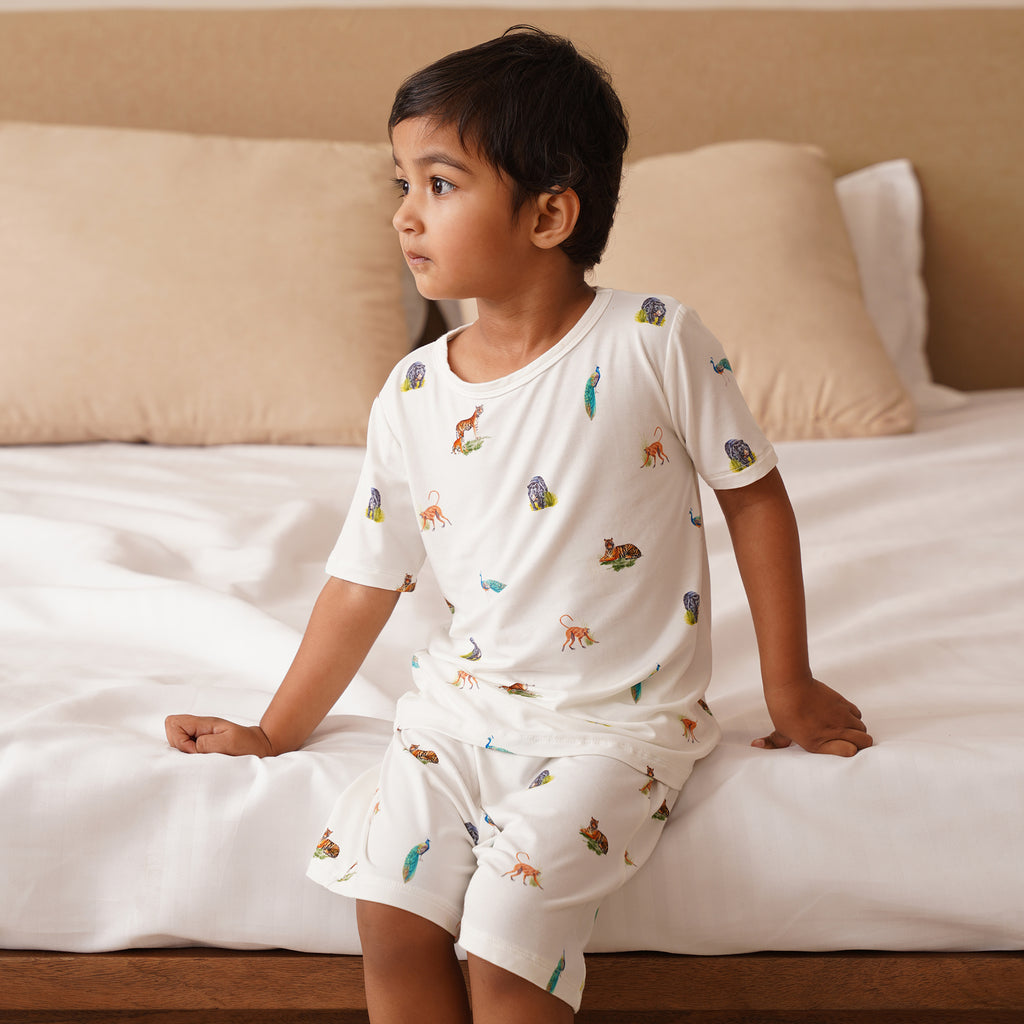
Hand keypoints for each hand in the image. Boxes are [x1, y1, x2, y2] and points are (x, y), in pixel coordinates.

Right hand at [165, 715, 275, 756]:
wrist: (261, 747)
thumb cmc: (248, 744)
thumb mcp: (230, 743)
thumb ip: (208, 743)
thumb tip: (191, 746)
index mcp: (203, 723)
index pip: (174, 723)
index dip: (178, 739)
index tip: (194, 750)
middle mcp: (198, 728)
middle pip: (171, 729)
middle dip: (178, 745)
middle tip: (197, 754)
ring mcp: (199, 736)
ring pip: (175, 741)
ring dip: (184, 752)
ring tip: (203, 756)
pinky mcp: (201, 745)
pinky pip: (184, 749)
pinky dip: (189, 756)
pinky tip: (204, 759)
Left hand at [754, 676, 871, 756]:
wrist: (789, 685)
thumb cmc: (783, 709)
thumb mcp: (780, 729)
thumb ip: (777, 741)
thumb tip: (756, 744)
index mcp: (818, 743)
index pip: (850, 752)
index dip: (850, 753)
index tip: (845, 751)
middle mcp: (834, 731)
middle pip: (865, 741)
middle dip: (861, 744)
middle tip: (849, 742)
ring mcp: (841, 717)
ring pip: (862, 727)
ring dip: (856, 730)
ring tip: (844, 729)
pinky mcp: (843, 703)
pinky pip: (857, 714)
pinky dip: (853, 717)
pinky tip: (841, 716)